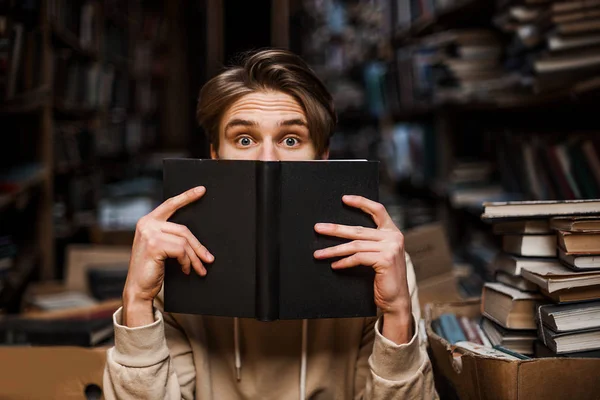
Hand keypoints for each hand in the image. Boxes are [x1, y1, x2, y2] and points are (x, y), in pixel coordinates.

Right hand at [122, 186, 213, 326]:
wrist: (138, 289)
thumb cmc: (151, 269)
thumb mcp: (160, 248)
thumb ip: (170, 236)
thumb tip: (195, 239)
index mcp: (148, 221)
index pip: (170, 204)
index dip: (187, 196)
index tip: (202, 190)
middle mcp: (146, 224)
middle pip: (184, 229)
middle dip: (198, 246)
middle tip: (209, 259)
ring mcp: (149, 234)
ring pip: (184, 242)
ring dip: (194, 258)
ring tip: (199, 269)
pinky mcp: (154, 245)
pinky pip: (181, 250)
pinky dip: (187, 262)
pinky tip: (186, 270)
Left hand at [313, 195, 411, 343]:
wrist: (396, 300)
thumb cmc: (385, 278)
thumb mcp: (380, 255)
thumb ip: (370, 242)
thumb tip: (342, 233)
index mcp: (393, 232)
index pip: (378, 210)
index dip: (361, 202)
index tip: (344, 199)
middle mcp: (394, 237)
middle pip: (358, 229)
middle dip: (335, 229)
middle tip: (318, 228)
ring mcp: (390, 248)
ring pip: (355, 245)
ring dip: (334, 250)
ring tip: (319, 253)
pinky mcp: (385, 259)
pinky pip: (358, 257)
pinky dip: (344, 262)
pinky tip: (334, 265)